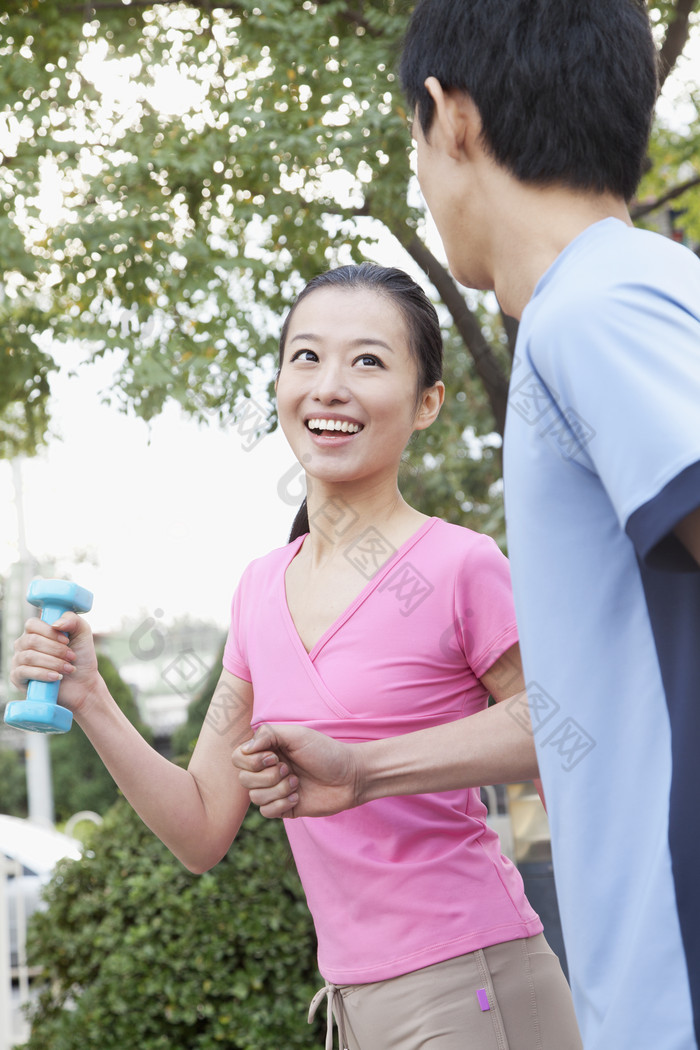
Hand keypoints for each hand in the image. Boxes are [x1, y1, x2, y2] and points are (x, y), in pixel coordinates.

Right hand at [10, 612, 100, 717]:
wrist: (83, 684)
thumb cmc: (80, 656)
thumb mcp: (82, 632)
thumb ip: (73, 620)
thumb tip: (55, 624)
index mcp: (36, 631)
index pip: (32, 624)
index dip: (50, 632)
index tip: (67, 641)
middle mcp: (24, 644)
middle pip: (31, 640)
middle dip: (55, 649)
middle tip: (71, 657)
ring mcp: (19, 660)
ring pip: (29, 656)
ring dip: (53, 663)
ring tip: (68, 669)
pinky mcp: (17, 677)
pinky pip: (24, 672)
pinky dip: (43, 674)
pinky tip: (56, 677)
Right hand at [233, 724, 363, 818]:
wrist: (349, 776)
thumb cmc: (325, 752)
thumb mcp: (297, 735)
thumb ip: (268, 734)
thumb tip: (246, 748)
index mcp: (267, 751)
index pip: (238, 758)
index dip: (252, 760)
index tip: (274, 756)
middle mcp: (267, 770)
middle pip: (243, 779)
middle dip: (267, 776)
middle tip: (290, 769)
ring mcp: (274, 790)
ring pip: (254, 797)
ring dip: (277, 790)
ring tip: (297, 783)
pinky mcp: (283, 808)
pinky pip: (266, 812)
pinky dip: (281, 804)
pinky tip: (298, 797)